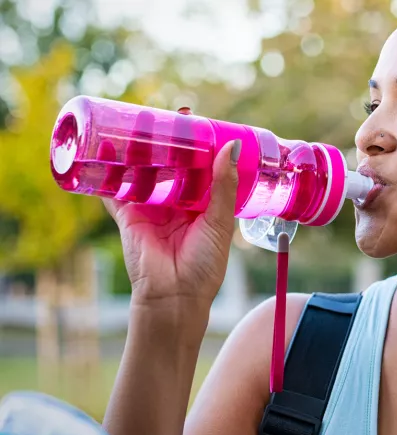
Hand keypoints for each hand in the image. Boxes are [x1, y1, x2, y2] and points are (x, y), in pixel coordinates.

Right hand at [103, 107, 240, 325]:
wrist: (174, 297)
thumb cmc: (204, 266)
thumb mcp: (219, 221)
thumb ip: (223, 185)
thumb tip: (231, 147)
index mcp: (202, 205)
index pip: (200, 168)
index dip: (199, 146)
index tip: (198, 122)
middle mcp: (176, 204)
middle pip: (171, 165)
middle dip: (169, 142)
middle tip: (170, 114)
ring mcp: (151, 208)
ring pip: (144, 172)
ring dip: (141, 150)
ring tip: (140, 122)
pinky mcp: (128, 215)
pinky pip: (116, 190)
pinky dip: (109, 172)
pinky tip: (106, 148)